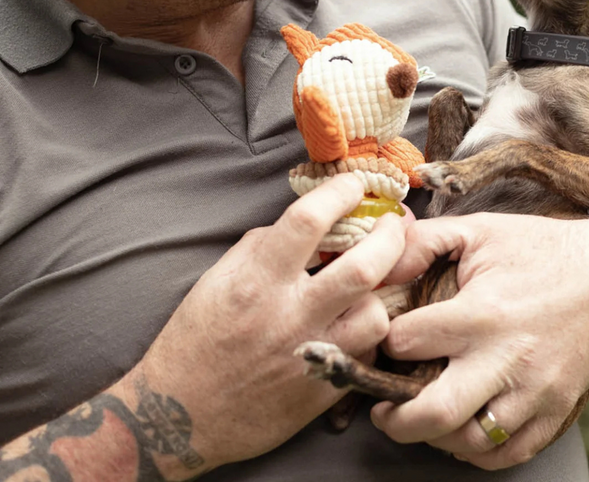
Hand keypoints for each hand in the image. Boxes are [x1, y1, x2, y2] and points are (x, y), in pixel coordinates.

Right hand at [121, 174, 406, 472]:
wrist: (181, 417)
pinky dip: (368, 333)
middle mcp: (288, 318)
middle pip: (363, 268)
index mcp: (256, 282)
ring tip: (374, 285)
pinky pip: (367, 354)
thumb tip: (308, 224)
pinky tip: (357, 323)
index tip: (354, 185)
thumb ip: (263, 246)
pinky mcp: (323, 393)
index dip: (340, 193)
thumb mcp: (217, 279)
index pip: (308, 221)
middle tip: (393, 226)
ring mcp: (310, 358)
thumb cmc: (196, 339)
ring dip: (381, 294)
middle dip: (390, 237)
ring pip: (376, 317)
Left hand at [370, 212, 588, 469]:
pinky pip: (512, 452)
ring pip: (472, 442)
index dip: (384, 341)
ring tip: (420, 417)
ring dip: (435, 437)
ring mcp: (536, 390)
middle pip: (437, 413)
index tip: (383, 340)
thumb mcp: (480, 229)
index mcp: (483, 312)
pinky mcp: (558, 409)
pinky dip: (479, 451)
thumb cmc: (540, 248)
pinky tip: (462, 431)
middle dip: (396, 419)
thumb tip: (382, 258)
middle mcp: (508, 358)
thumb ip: (424, 241)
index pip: (409, 342)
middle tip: (381, 410)